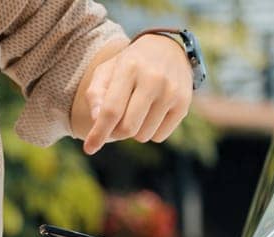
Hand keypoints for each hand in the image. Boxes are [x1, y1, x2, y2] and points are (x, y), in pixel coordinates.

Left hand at [82, 35, 193, 153]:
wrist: (168, 50)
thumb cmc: (130, 65)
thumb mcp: (107, 70)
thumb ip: (95, 94)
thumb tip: (96, 119)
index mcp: (129, 68)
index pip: (112, 110)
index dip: (99, 133)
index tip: (89, 149)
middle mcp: (153, 79)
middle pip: (128, 127)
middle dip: (116, 132)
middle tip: (114, 124)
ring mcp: (171, 92)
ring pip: (144, 135)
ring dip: (134, 131)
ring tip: (136, 112)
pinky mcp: (184, 104)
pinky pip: (160, 136)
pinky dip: (150, 132)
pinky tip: (151, 113)